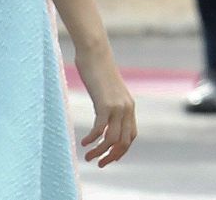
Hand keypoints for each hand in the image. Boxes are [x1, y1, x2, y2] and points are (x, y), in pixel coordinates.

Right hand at [73, 39, 135, 166]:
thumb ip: (109, 104)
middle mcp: (127, 107)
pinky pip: (100, 129)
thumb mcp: (107, 91)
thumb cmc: (98, 69)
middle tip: (98, 163)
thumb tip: (103, 114)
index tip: (108, 157)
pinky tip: (84, 142)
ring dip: (100, 152)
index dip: (121, 150)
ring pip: (112, 139)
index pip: (131, 135)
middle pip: (124, 141)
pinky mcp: (105, 104)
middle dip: (111, 156)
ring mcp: (117, 106)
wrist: (95, 52)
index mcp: (129, 105)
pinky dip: (92, 139)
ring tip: (88, 157)